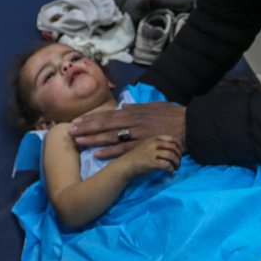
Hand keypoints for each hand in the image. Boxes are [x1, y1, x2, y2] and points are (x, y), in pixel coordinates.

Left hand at [69, 102, 185, 159]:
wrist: (191, 125)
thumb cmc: (174, 115)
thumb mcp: (155, 106)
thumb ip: (138, 107)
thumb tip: (123, 107)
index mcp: (135, 112)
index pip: (108, 115)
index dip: (91, 118)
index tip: (76, 121)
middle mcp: (133, 121)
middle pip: (105, 124)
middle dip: (86, 128)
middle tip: (69, 131)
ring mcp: (138, 134)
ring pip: (111, 137)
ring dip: (93, 139)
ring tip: (77, 142)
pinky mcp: (145, 145)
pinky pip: (124, 150)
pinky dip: (110, 152)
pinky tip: (97, 154)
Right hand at [118, 135, 181, 177]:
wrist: (126, 165)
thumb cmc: (137, 157)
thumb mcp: (146, 146)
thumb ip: (157, 145)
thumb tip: (171, 150)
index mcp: (153, 139)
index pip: (170, 138)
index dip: (178, 144)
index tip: (180, 151)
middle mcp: (153, 144)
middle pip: (173, 147)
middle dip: (179, 155)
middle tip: (179, 162)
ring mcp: (152, 153)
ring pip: (171, 156)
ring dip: (177, 162)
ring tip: (176, 167)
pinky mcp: (151, 163)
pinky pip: (166, 164)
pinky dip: (171, 168)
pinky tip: (169, 171)